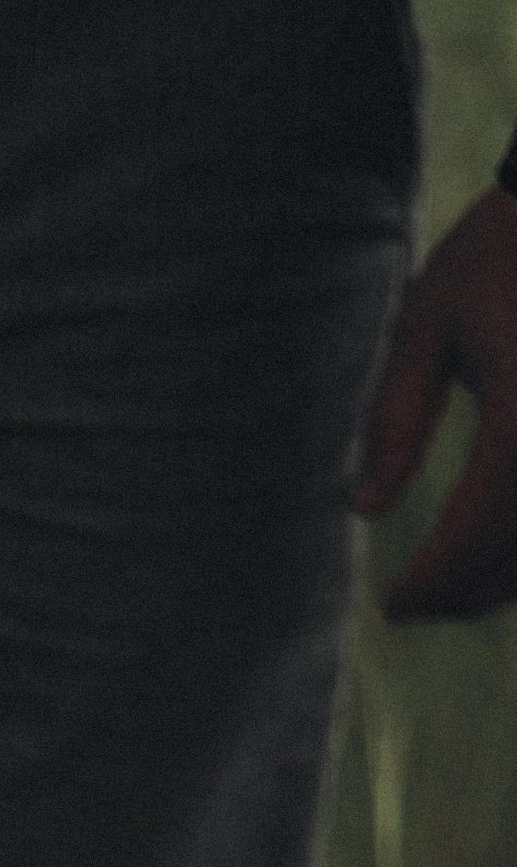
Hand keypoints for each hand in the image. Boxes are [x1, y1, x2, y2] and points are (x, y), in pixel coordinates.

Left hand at [354, 187, 516, 623]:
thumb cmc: (492, 255)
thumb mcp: (427, 324)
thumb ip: (396, 416)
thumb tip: (365, 510)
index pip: (482, 512)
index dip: (438, 571)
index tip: (392, 604)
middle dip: (464, 591)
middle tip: (407, 611)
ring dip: (501, 582)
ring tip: (442, 596)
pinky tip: (488, 563)